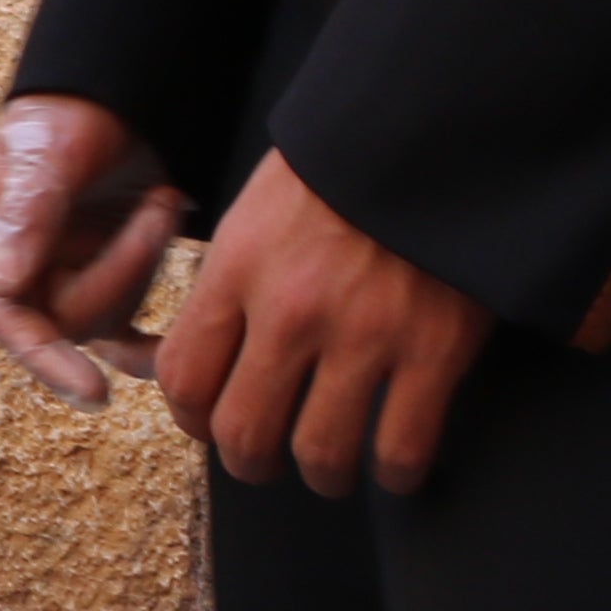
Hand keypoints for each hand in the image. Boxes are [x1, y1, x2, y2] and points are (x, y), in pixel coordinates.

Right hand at [0, 93, 185, 404]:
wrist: (117, 89)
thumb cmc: (73, 111)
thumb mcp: (49, 152)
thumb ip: (27, 214)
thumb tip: (1, 284)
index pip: (10, 316)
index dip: (46, 362)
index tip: (95, 392)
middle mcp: (28, 265)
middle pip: (70, 318)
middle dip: (122, 268)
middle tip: (156, 205)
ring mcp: (68, 274)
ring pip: (106, 318)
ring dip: (142, 267)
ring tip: (160, 199)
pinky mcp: (108, 277)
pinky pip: (124, 332)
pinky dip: (149, 344)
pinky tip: (173, 347)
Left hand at [159, 151, 496, 496]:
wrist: (430, 133)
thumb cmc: (336, 176)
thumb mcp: (254, 215)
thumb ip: (223, 286)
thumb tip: (175, 353)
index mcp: (237, 269)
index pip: (184, 378)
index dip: (191, 420)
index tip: (210, 425)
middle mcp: (290, 308)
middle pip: (242, 432)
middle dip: (248, 462)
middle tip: (264, 461)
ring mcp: (365, 332)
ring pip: (319, 453)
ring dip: (320, 476)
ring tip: (329, 469)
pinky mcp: (435, 348)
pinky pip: (402, 448)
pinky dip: (396, 473)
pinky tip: (394, 466)